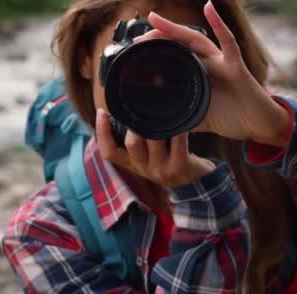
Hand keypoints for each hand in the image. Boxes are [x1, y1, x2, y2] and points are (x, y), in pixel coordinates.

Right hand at [95, 108, 215, 187]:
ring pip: (154, 139)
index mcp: (132, 164)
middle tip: (143, 110)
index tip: (101, 112)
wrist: (194, 185)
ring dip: (158, 123)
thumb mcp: (147, 156)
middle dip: (136, 124)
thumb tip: (125, 111)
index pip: (109, 152)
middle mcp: (144, 168)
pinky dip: (180, 129)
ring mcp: (162, 169)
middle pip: (132, 143)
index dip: (102, 133)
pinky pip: (178, 142)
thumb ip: (136, 139)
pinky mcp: (180, 167)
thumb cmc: (168, 161)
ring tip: (163, 110)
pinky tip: (182, 121)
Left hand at [133, 1, 290, 146]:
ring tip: (155, 20)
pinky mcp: (236, 65)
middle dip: (158, 38)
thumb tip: (157, 128)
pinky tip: (209, 6)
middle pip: (179, 45)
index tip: (133, 52)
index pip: (172, 58)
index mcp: (197, 74)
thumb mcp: (198, 119)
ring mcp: (220, 61)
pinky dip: (219, 23)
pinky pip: (228, 41)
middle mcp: (207, 63)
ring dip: (175, 30)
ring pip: (195, 39)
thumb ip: (180, 119)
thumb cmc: (230, 118)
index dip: (154, 53)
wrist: (257, 125)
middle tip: (137, 38)